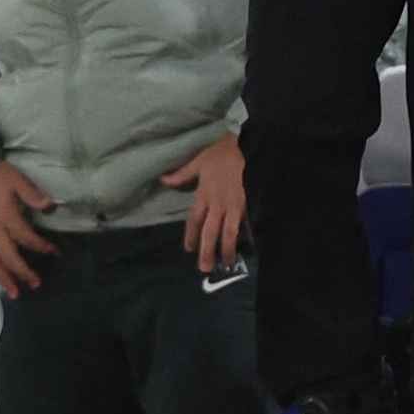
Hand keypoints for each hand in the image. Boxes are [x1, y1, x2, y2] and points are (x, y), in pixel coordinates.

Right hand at [0, 161, 55, 298]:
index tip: (55, 252)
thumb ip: (32, 194)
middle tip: (36, 284)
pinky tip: (0, 279)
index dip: (40, 246)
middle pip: (8, 255)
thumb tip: (50, 206)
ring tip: (15, 293)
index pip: (25, 236)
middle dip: (22, 271)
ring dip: (4, 279)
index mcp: (5, 216)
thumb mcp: (17, 179)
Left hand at [162, 133, 245, 272]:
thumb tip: (162, 179)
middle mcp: (218, 204)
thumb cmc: (224, 153)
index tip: (189, 249)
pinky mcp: (250, 203)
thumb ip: (182, 174)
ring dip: (226, 249)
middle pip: (210, 231)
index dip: (191, 236)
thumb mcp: (199, 161)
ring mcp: (235, 205)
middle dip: (207, 250)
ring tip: (225, 264)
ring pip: (228, 232)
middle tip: (204, 268)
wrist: (250, 145)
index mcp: (204, 195)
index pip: (194, 220)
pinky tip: (245, 246)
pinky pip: (244, 224)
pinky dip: (244, 236)